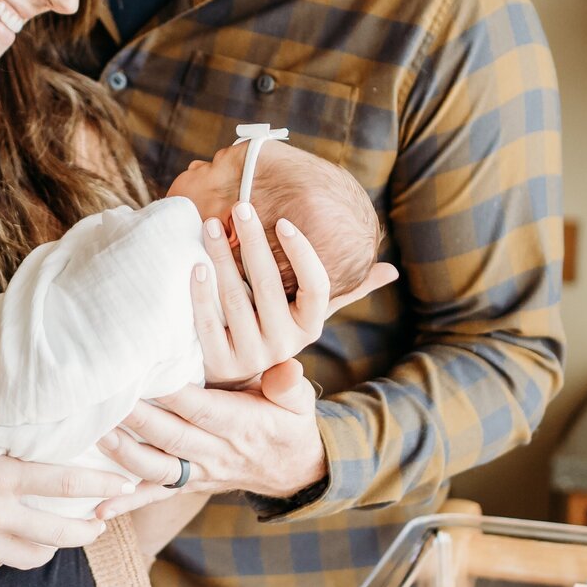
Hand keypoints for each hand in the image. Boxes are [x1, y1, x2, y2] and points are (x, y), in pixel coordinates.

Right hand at [0, 325, 133, 570]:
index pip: (61, 484)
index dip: (98, 484)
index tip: (125, 484)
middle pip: (59, 533)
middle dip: (89, 529)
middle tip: (108, 519)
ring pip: (34, 556)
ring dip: (55, 546)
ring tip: (68, 534)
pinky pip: (0, 563)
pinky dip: (14, 554)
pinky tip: (16, 542)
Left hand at [97, 357, 326, 509]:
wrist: (293, 470)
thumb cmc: (288, 423)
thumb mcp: (298, 401)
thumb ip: (289, 385)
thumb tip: (289, 369)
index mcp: (242, 426)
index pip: (202, 409)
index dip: (173, 394)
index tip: (146, 374)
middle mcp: (218, 453)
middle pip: (172, 437)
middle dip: (138, 419)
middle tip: (108, 399)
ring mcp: (201, 473)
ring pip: (159, 468)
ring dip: (126, 455)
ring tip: (97, 435)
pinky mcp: (189, 486)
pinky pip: (156, 496)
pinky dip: (127, 502)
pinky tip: (98, 507)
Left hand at [194, 205, 396, 385]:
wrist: (241, 381)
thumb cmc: (278, 329)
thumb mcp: (311, 315)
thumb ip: (347, 291)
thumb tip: (391, 271)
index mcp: (310, 326)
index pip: (316, 287)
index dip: (302, 253)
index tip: (283, 220)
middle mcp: (284, 344)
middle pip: (269, 286)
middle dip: (253, 241)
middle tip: (241, 206)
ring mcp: (251, 355)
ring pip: (235, 299)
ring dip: (221, 258)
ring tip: (211, 224)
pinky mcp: (219, 363)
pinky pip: (207, 323)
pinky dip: (200, 293)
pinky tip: (195, 264)